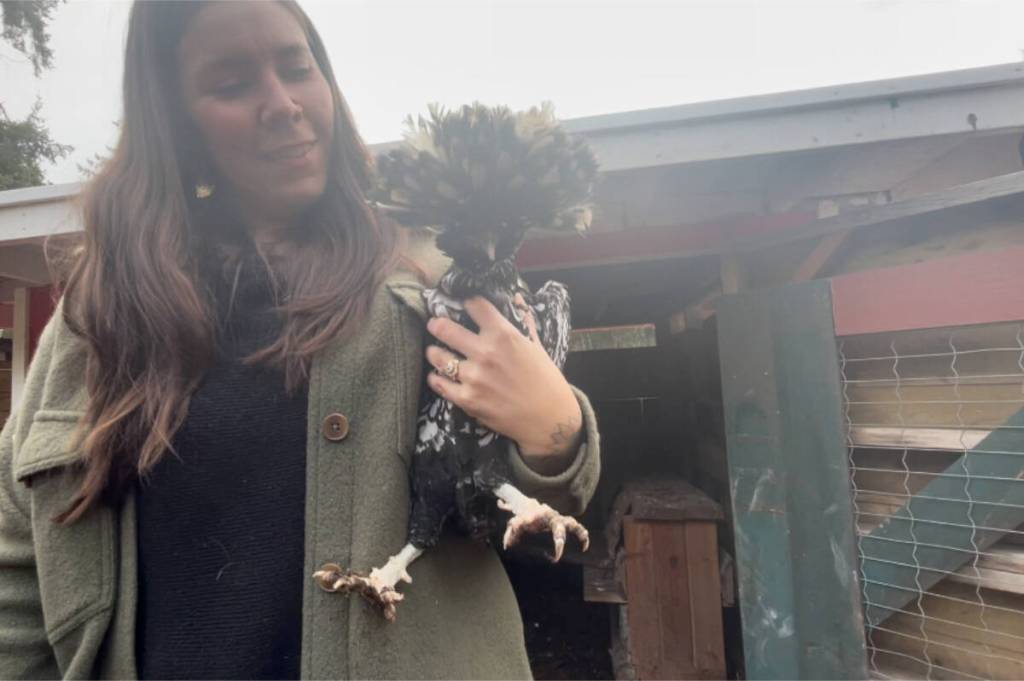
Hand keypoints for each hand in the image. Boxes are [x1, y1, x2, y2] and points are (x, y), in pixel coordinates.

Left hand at [425, 296, 581, 470]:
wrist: (549, 419)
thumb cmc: (546, 380)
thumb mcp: (536, 346)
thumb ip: (523, 321)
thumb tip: (518, 298)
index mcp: (504, 335)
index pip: (475, 305)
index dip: (467, 302)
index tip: (463, 304)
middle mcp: (485, 352)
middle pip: (445, 328)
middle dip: (437, 324)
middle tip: (434, 324)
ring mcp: (474, 377)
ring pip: (438, 356)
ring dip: (434, 352)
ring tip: (434, 351)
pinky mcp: (467, 399)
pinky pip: (439, 384)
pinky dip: (435, 378)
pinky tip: (437, 376)